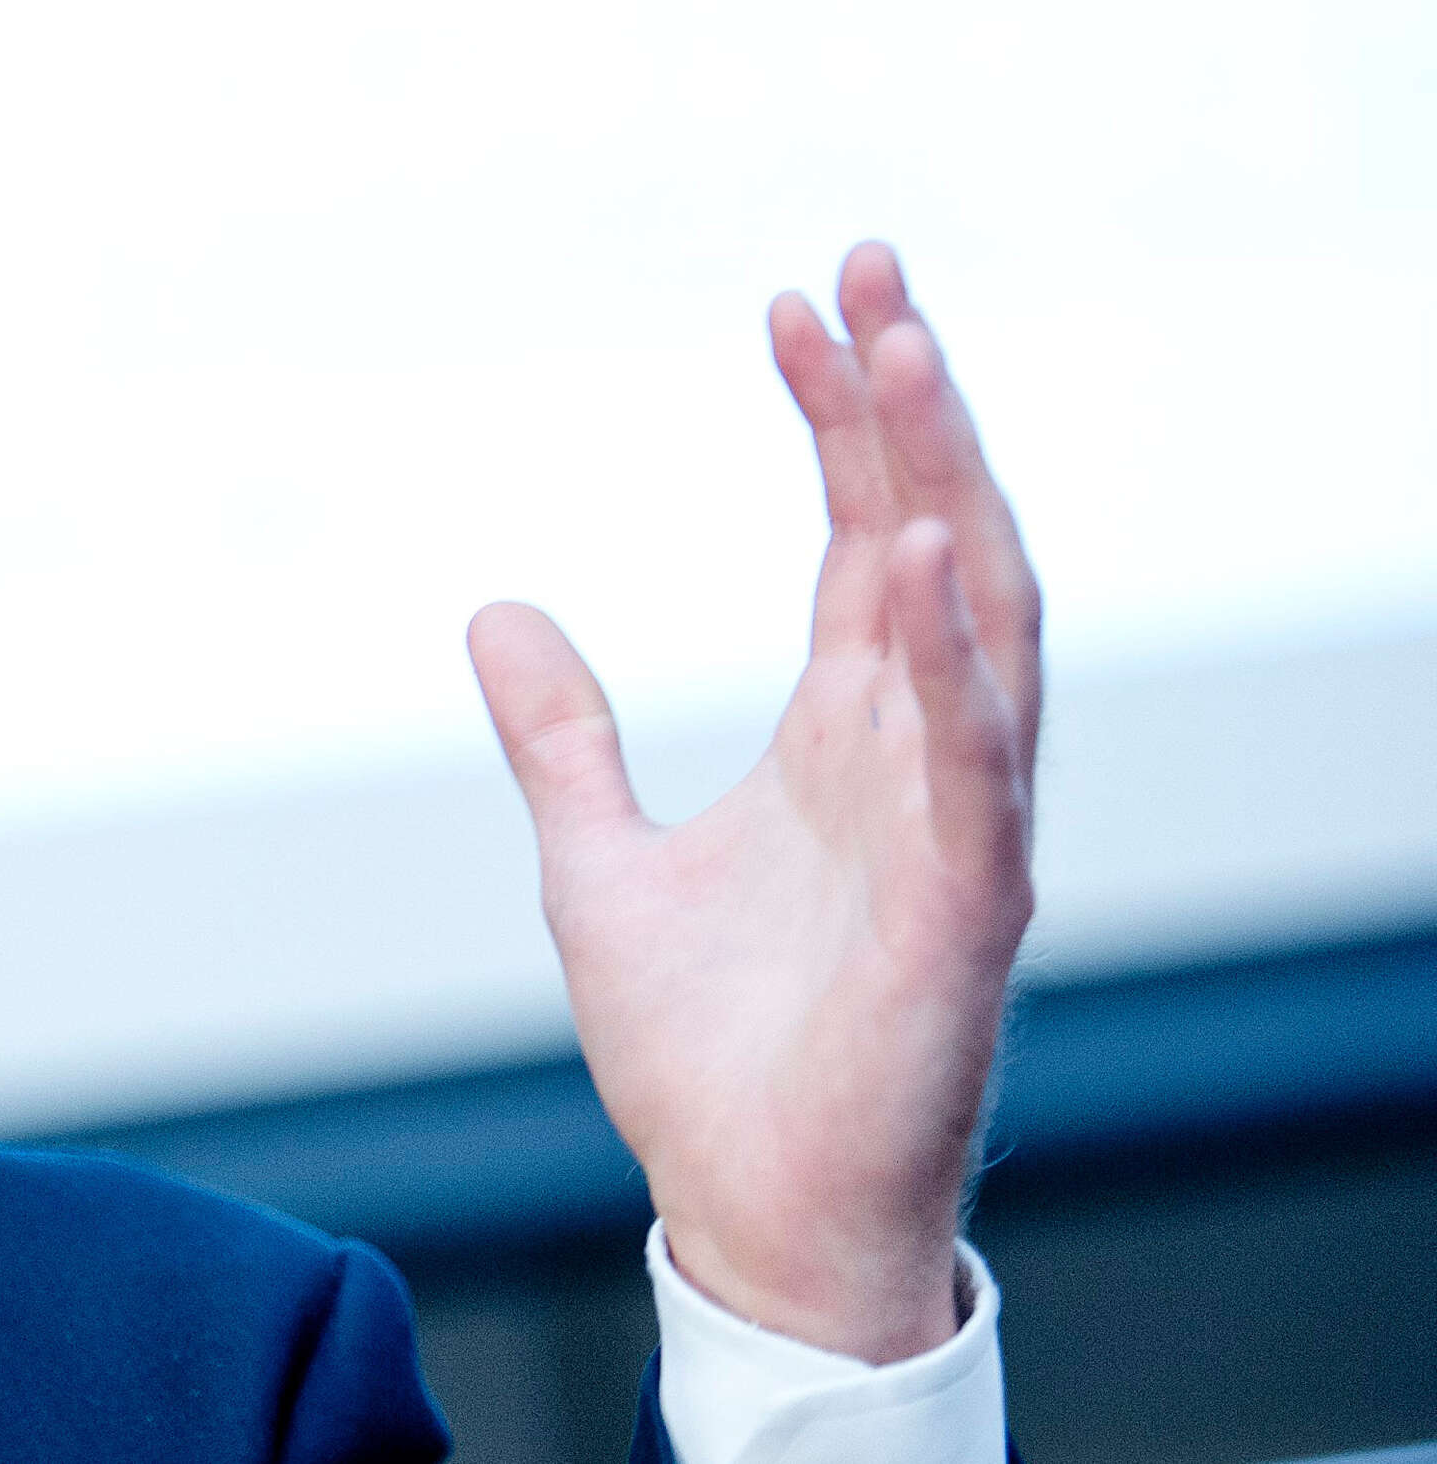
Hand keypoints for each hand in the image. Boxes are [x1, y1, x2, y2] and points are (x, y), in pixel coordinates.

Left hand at [470, 244, 1038, 1362]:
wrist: (745, 1208)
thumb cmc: (707, 1050)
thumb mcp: (595, 859)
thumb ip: (561, 736)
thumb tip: (496, 612)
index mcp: (849, 734)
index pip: (859, 533)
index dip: (839, 418)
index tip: (796, 301)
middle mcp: (920, 755)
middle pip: (934, 537)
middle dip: (909, 405)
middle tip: (868, 269)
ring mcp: (955, 827)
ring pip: (981, 622)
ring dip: (945, 486)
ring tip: (908, 358)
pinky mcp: (960, 913)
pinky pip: (973, 770)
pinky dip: (953, 666)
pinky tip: (920, 563)